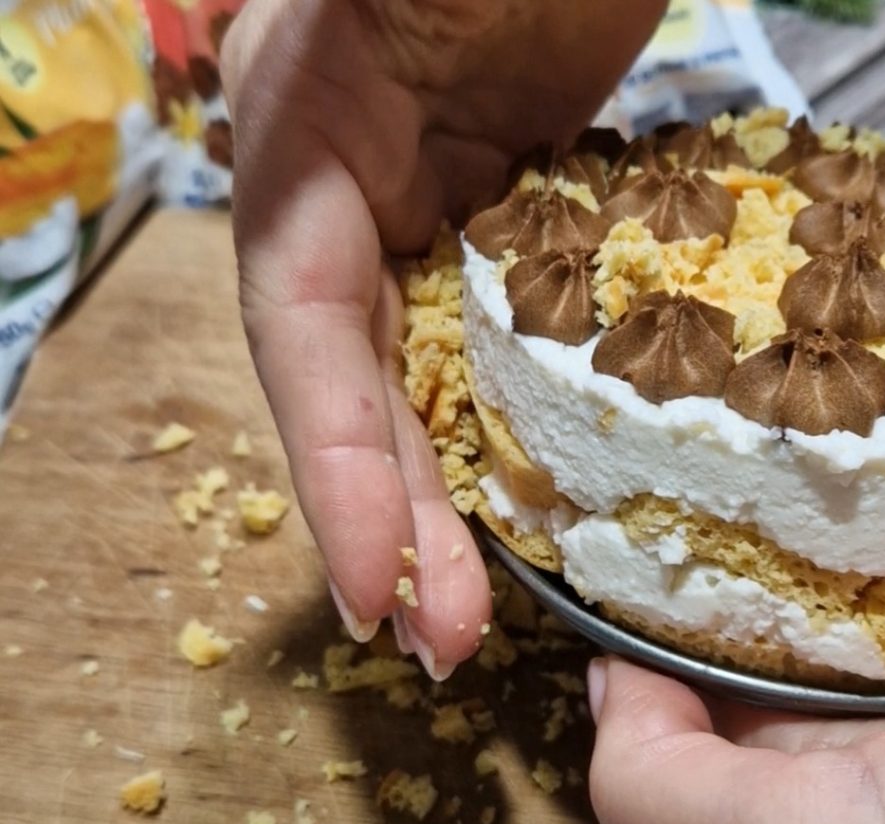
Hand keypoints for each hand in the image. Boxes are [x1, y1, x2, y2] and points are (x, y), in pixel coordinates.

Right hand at [219, 0, 665, 675]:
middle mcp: (361, 210)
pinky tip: (550, 506)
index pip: (304, 335)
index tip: (371, 583)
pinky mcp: (524, 238)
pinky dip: (523, 433)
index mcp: (306, 156)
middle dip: (396, 521)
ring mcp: (445, 230)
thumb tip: (274, 74)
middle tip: (433, 642)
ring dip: (456, 503)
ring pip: (437, 388)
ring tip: (479, 615)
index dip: (330, 464)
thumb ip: (328, 44)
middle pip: (368, 392)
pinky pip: (516, 354)